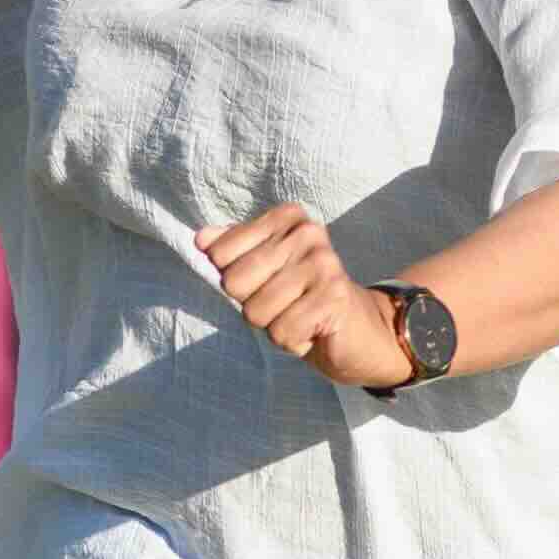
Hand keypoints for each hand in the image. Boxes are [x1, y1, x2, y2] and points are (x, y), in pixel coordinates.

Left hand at [203, 202, 407, 392]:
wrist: (359, 330)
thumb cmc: (302, 298)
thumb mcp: (264, 270)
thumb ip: (231, 250)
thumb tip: (199, 239)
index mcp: (287, 218)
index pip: (220, 253)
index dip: (234, 281)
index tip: (265, 282)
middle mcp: (308, 233)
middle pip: (234, 282)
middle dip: (251, 306)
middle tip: (283, 304)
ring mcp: (324, 264)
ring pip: (256, 312)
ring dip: (273, 326)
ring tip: (298, 316)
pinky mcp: (334, 297)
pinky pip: (282, 332)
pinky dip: (291, 341)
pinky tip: (312, 329)